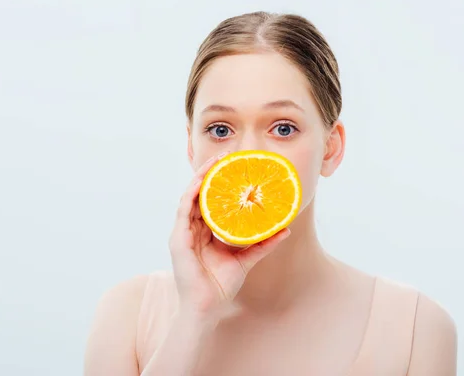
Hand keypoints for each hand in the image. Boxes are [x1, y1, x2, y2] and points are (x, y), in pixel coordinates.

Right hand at [168, 151, 290, 321]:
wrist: (207, 308)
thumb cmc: (221, 285)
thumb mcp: (246, 259)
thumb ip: (263, 243)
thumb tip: (284, 229)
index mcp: (204, 232)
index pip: (210, 201)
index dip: (219, 182)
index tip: (234, 166)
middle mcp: (192, 229)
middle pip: (199, 194)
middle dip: (210, 173)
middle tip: (226, 156)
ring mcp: (183, 233)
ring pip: (189, 197)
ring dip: (200, 177)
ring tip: (214, 162)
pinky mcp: (178, 239)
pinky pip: (184, 211)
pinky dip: (192, 194)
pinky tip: (202, 182)